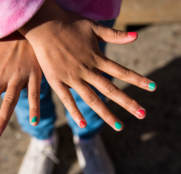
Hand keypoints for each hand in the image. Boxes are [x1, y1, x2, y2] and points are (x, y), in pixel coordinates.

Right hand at [18, 0, 155, 130]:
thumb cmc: (69, 24)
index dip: (138, 80)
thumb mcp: (94, 27)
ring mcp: (72, 77)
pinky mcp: (57, 81)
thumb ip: (114, 35)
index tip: (152, 87)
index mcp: (96, 58)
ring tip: (119, 127)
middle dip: (128, 102)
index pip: (122, 71)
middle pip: (110, 90)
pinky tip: (83, 124)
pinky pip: (67, 99)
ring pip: (92, 99)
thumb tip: (136, 37)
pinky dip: (75, 112)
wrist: (44, 25)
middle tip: (142, 114)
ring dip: (107, 114)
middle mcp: (87, 70)